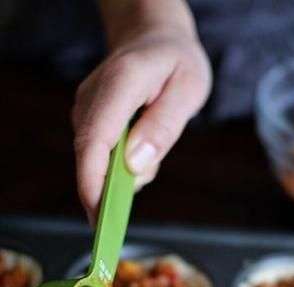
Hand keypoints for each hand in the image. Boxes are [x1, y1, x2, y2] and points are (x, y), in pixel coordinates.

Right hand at [73, 26, 210, 223]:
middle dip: (103, 194)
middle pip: (88, 156)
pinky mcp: (88, 119)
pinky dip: (119, 167)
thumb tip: (135, 165)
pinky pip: (101, 154)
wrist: (154, 38)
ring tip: (152, 155)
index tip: (99, 216)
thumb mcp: (188, 90)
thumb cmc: (177, 63)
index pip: (95, 140)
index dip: (93, 182)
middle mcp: (94, 96)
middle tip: (120, 222)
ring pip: (96, 159)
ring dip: (119, 177)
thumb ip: (163, 127)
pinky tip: (142, 153)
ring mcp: (87, 108)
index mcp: (121, 84)